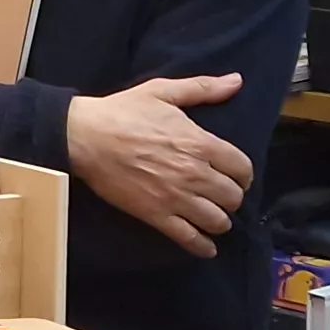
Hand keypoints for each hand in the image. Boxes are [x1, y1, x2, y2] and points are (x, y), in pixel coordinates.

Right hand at [63, 74, 253, 258]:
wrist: (85, 137)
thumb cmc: (123, 112)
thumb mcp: (164, 91)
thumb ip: (203, 88)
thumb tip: (236, 81)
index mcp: (200, 143)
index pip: (242, 168)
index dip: (243, 174)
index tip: (236, 176)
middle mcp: (194, 173)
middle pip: (233, 197)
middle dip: (232, 198)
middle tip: (222, 196)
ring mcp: (176, 198)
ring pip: (217, 220)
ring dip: (220, 221)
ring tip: (214, 218)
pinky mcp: (155, 215)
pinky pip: (189, 238)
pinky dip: (203, 247)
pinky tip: (207, 248)